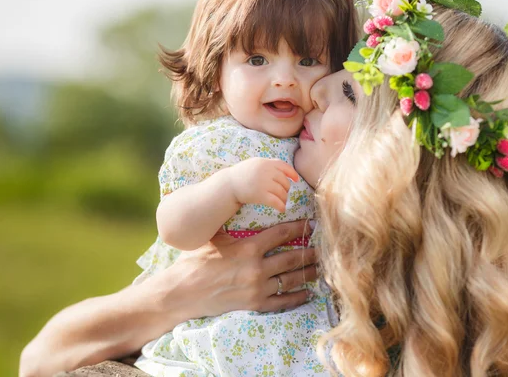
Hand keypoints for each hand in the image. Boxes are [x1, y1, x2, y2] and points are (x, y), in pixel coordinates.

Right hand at [157, 220, 317, 323]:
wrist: (182, 292)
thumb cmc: (196, 261)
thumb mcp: (214, 237)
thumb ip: (231, 223)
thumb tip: (240, 202)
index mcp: (248, 247)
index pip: (282, 234)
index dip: (299, 228)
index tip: (311, 223)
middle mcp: (257, 267)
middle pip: (292, 257)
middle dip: (310, 251)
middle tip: (324, 246)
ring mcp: (257, 287)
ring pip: (292, 279)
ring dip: (309, 273)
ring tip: (321, 268)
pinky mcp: (255, 304)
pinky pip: (283, 301)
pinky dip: (298, 296)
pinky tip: (308, 292)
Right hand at [228, 158, 299, 212]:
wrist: (228, 184)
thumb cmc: (241, 174)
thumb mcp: (255, 163)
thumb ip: (268, 165)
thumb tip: (284, 171)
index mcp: (265, 162)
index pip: (284, 166)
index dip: (292, 173)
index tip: (296, 180)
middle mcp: (266, 171)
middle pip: (284, 181)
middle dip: (286, 189)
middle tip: (283, 194)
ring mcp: (264, 183)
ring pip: (282, 192)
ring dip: (284, 199)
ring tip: (282, 202)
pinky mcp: (261, 195)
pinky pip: (276, 202)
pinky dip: (281, 206)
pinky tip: (282, 210)